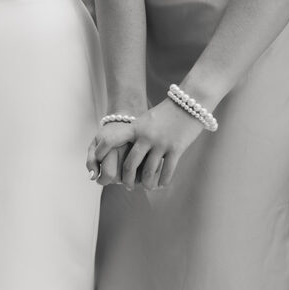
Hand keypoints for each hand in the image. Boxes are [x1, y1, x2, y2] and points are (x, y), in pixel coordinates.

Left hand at [88, 98, 203, 189]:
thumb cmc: (167, 112)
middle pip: (130, 165)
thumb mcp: (146, 119)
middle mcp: (146, 136)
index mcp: (135, 128)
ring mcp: (161, 143)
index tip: (98, 162)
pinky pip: (167, 171)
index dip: (102, 151)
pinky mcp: (176, 148)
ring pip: (149, 172)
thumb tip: (125, 149)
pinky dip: (163, 181)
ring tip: (146, 187)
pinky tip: (161, 184)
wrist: (190, 102)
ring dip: (146, 184)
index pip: (112, 140)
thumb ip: (136, 133)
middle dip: (127, 180)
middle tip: (128, 186)